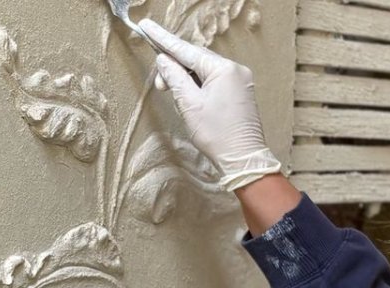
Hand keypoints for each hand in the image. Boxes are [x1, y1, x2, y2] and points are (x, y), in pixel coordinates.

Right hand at [139, 19, 283, 191]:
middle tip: (159, 83)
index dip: (164, 39)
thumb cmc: (217, 134)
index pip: (187, 49)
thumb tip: (164, 60)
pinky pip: (213, 79)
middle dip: (174, 67)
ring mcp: (239, 80)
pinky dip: (197, 84)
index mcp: (224, 69)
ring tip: (172, 93)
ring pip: (204, 69)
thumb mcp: (189, 104)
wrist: (243, 159)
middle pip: (196, 58)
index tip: (146, 26)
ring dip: (185, 78)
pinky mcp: (239, 91)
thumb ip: (174, 77)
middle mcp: (235, 69)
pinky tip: (187, 95)